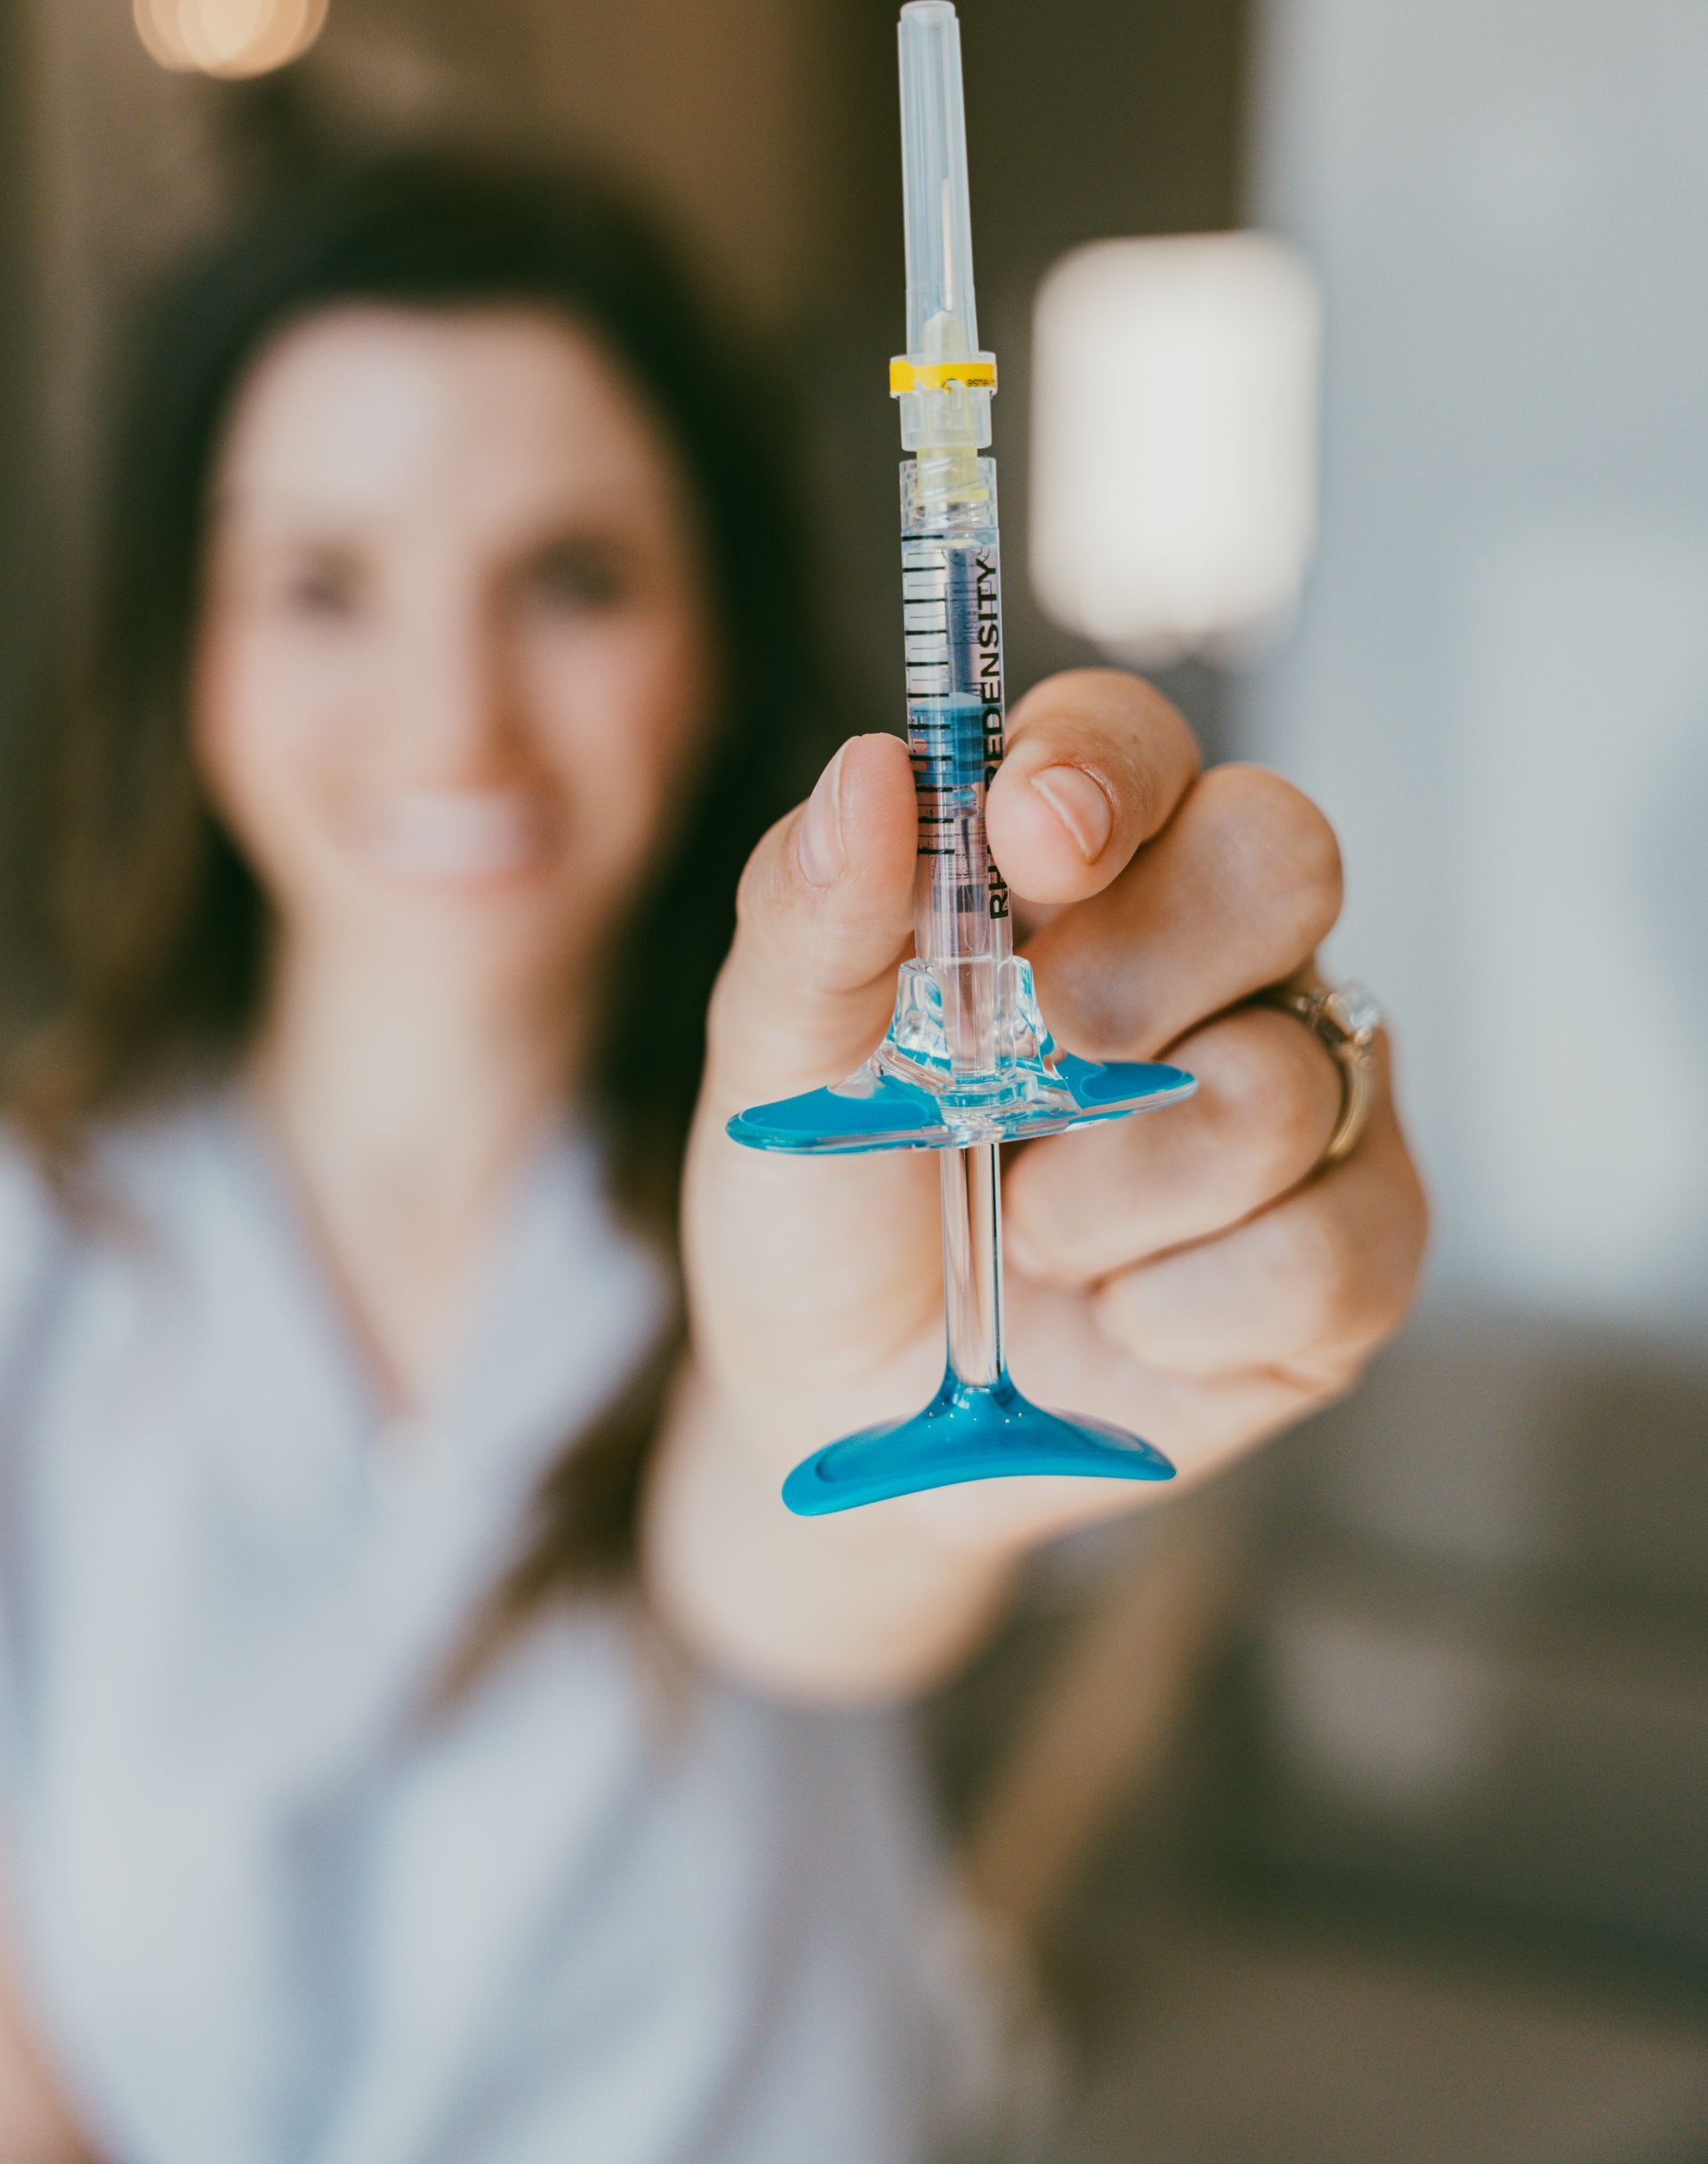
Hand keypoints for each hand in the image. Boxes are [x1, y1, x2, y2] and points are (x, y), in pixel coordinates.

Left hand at [657, 672, 1426, 1687]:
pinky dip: (1180, 1310)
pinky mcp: (1358, 1243)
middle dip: (1133, 978)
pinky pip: (1326, 1251)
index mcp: (1073, 872)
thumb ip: (813, 915)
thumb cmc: (819, 1209)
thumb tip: (871, 769)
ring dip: (1109, 1191)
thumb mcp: (775, 1066)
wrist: (849, 1419)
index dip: (1103, 770)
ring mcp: (1306, 1091)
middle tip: (1022, 1079)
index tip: (1033, 841)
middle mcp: (1214, 954)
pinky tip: (1114, 1317)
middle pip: (1282, 857)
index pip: (1137, 743)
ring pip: (1281, 1081)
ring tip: (1026, 1234)